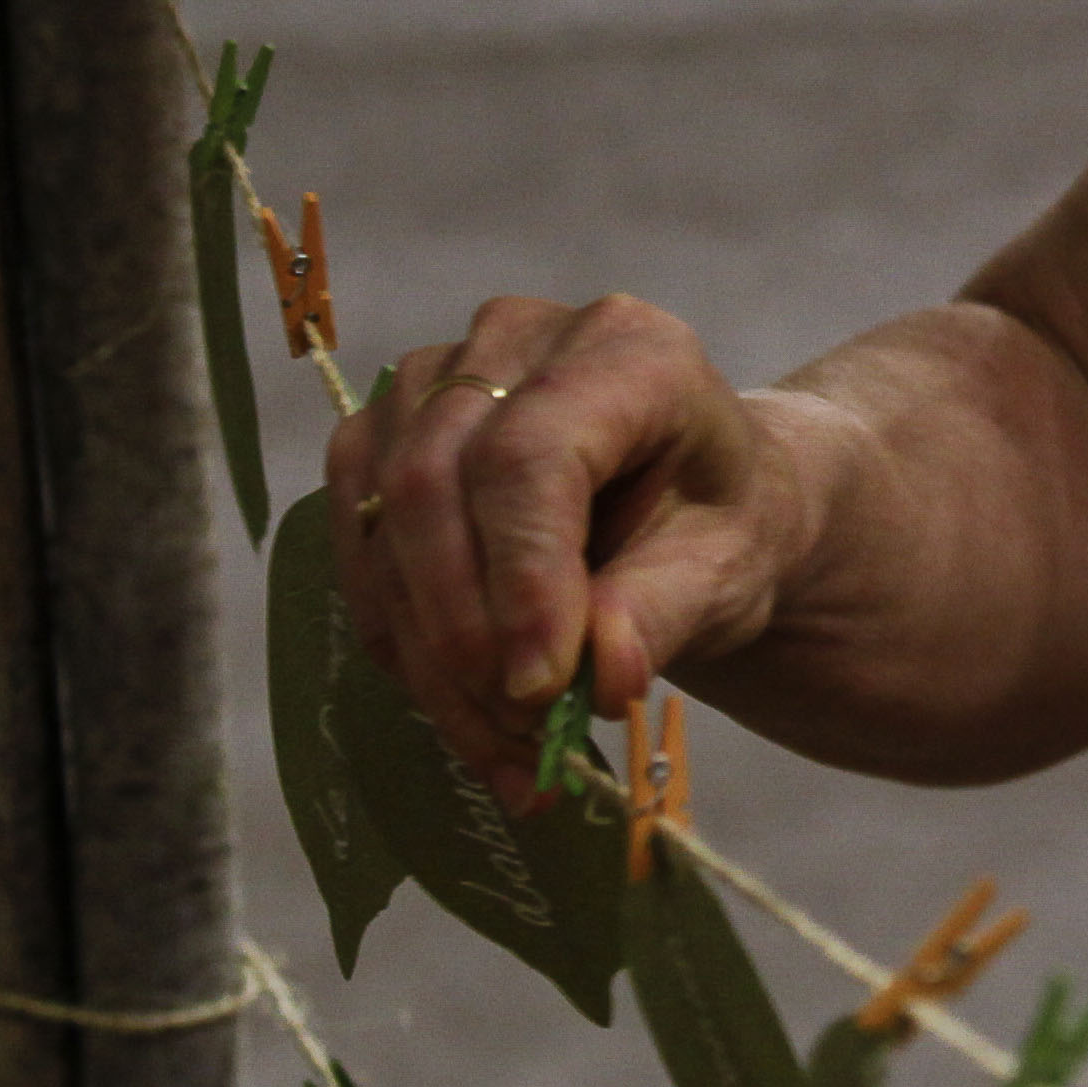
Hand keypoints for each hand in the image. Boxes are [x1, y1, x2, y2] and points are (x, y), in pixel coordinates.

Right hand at [324, 291, 831, 796]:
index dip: (521, 576)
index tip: (539, 688)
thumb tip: (601, 675)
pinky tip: (468, 714)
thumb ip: (664, 613)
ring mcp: (431, 379)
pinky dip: (407, 649)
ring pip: (384, 525)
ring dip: (432, 660)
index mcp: (626, 347)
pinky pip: (361, 553)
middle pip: (433, 483)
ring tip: (508, 749)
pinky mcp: (381, 437)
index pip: (532, 453)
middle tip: (524, 732)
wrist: (684, 502)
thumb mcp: (727, 569)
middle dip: (465, 631)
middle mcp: (515, 338)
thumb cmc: (715, 521)